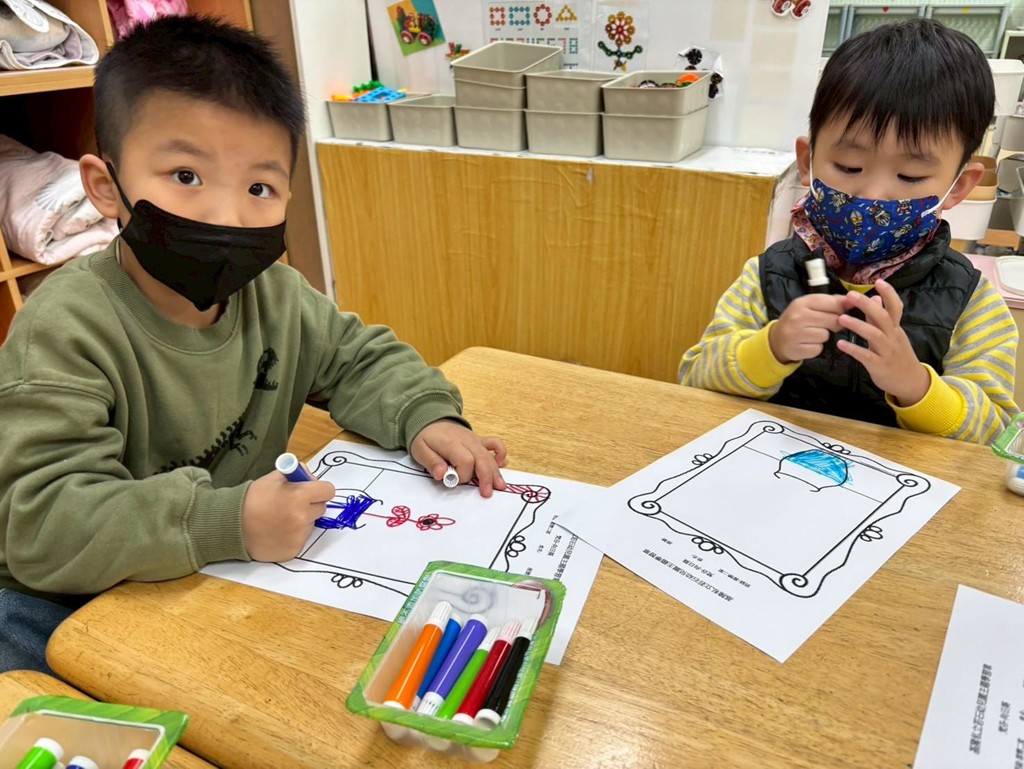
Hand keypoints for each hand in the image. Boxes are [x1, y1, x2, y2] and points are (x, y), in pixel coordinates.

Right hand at [242, 467, 335, 560]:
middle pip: (321, 508)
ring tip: (280, 518)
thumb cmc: (253, 499)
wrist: (233, 525)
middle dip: (310, 505)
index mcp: (299, 496)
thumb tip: (313, 479)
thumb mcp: (275, 477)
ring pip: (311, 524)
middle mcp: (302, 517)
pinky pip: (302, 539)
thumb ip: (298, 473)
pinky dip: (293, 535)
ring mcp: (298, 536)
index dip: (320, 490)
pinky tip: (277, 531)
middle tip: (292, 504)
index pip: (328, 491)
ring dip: (302, 520)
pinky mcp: (293, 550)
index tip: (312, 492)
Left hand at [411, 419, 507, 497]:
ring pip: (489, 456)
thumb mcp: (420, 450)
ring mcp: (475, 440)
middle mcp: (467, 441)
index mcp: (451, 443)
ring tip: (500, 486)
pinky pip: (495, 443)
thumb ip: (431, 462)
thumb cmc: (426, 438)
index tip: (454, 481)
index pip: (465, 461)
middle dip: (485, 477)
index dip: (463, 475)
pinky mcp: (479, 440)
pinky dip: (500, 453)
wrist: (431, 421)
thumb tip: (441, 475)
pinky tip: (501, 464)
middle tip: (487, 493)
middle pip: (481, 459)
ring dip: (495, 472)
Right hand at [769, 294, 845, 362]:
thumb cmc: (798, 320)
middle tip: (826, 325)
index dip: (842, 309)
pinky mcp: (797, 349)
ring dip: (823, 337)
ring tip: (813, 335)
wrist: (777, 339)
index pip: (833, 303)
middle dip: (834, 324)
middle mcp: (798, 316)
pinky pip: (818, 348)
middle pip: (833, 320)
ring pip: (825, 335)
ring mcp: (796, 333)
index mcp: (803, 302)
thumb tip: (852, 300)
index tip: (841, 313)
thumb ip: (831, 302)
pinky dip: (816, 348)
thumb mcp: (810, 306)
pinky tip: (808, 344)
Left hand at [836, 280, 929, 405]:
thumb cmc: (897, 355)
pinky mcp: (879, 366)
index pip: (895, 307)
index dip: (889, 294)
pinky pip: (866, 356)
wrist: (911, 382)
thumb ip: (880, 317)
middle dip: (867, 305)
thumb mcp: (891, 335)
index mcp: (895, 328)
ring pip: (875, 335)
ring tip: (841, 319)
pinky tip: (841, 344)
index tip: (879, 281)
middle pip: (882, 317)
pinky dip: (854, 349)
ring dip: (858, 326)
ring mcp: (887, 351)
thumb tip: (875, 297)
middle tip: (851, 295)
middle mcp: (892, 337)